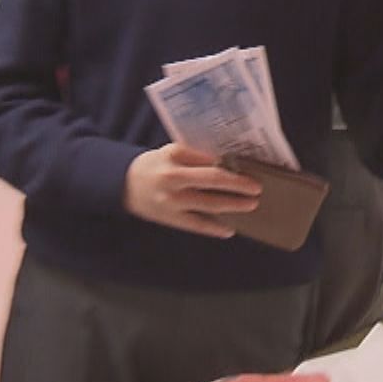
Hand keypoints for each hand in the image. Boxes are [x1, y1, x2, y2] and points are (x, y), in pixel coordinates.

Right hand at [122, 143, 260, 238]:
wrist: (125, 184)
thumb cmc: (156, 165)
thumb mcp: (173, 152)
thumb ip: (197, 157)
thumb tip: (228, 163)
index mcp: (175, 158)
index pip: (209, 162)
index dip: (232, 168)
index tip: (250, 169)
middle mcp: (173, 179)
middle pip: (212, 182)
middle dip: (238, 186)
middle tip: (257, 189)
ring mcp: (172, 202)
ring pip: (208, 205)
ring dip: (232, 206)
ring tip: (250, 205)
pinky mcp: (171, 219)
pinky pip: (197, 225)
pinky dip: (215, 228)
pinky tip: (230, 229)